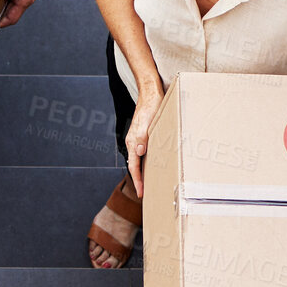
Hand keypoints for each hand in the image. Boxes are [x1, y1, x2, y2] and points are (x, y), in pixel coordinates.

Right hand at [124, 83, 163, 197]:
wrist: (151, 93)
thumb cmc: (150, 107)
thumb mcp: (147, 123)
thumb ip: (142, 138)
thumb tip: (139, 152)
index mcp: (132, 142)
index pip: (134, 166)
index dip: (137, 180)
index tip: (141, 193)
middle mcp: (134, 142)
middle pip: (135, 165)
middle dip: (139, 180)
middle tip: (144, 193)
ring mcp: (139, 139)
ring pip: (140, 159)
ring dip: (144, 172)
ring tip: (149, 183)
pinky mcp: (145, 136)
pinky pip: (145, 153)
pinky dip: (148, 162)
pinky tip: (154, 164)